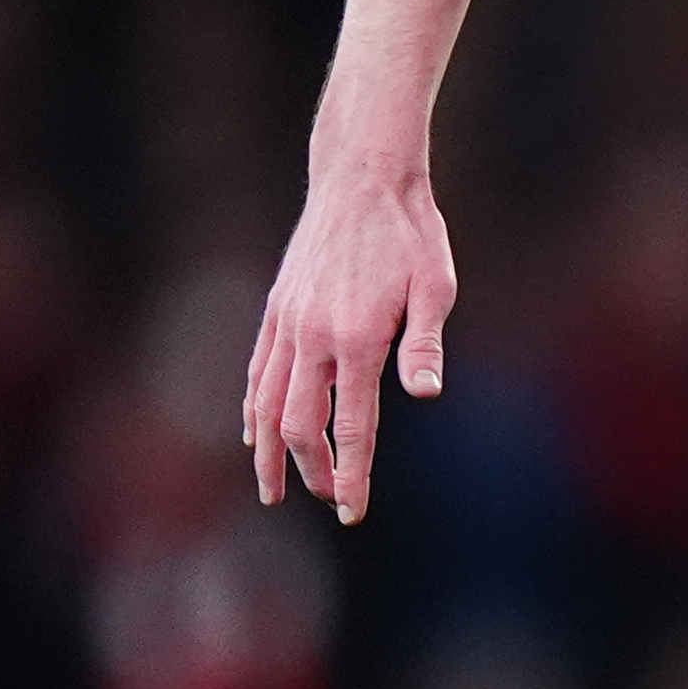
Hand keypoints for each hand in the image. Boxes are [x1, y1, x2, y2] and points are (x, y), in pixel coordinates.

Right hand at [243, 167, 456, 521]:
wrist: (363, 177)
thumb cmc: (410, 233)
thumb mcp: (434, 286)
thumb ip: (423, 344)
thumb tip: (426, 394)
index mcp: (355, 338)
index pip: (350, 426)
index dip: (350, 474)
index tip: (351, 511)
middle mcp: (312, 335)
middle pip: (298, 424)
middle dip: (311, 470)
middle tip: (330, 498)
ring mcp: (287, 322)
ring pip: (265, 403)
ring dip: (269, 452)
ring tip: (273, 489)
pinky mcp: (277, 309)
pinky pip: (257, 370)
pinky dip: (253, 408)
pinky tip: (256, 432)